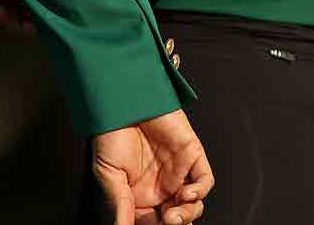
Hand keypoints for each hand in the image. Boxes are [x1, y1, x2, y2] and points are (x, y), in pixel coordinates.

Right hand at [91, 109, 212, 224]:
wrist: (122, 102)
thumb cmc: (110, 135)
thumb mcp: (110, 175)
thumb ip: (120, 205)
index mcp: (141, 195)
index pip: (154, 222)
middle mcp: (162, 186)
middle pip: (177, 217)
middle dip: (176, 224)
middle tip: (167, 222)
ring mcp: (178, 172)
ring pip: (193, 204)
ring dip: (188, 214)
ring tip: (173, 215)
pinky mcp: (192, 156)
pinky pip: (204, 180)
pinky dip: (199, 191)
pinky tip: (187, 193)